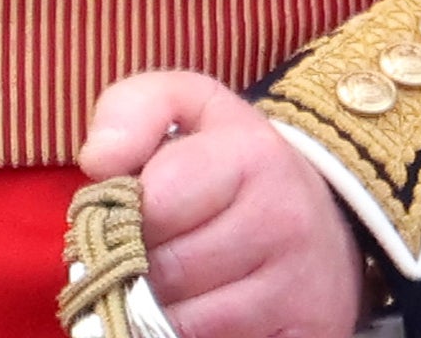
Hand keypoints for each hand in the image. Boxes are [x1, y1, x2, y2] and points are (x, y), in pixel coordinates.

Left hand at [79, 72, 365, 337]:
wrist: (322, 219)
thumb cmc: (232, 160)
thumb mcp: (185, 106)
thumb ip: (130, 109)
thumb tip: (97, 160)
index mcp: (252, 157)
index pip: (154, 201)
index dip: (123, 210)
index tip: (126, 207)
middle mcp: (284, 223)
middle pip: (164, 269)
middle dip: (136, 261)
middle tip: (143, 246)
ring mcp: (299, 289)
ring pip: (186, 321)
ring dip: (159, 304)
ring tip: (169, 276)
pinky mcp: (307, 335)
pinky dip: (193, 336)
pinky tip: (198, 307)